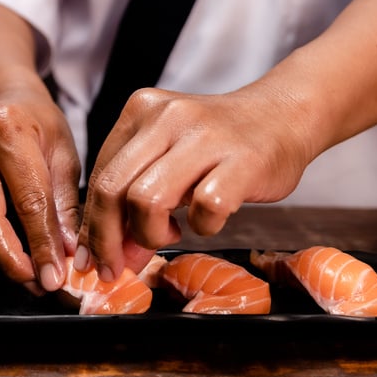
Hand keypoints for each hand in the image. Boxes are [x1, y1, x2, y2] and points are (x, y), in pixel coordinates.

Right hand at [0, 86, 80, 294]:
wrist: (4, 100)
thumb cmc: (37, 130)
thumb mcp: (65, 155)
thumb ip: (64, 205)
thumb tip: (66, 255)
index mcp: (7, 128)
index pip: (28, 201)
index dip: (43, 247)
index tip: (53, 277)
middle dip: (10, 262)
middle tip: (32, 281)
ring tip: (2, 267)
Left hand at [75, 84, 313, 280]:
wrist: (284, 115)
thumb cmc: (223, 142)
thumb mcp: (170, 153)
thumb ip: (135, 194)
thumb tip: (111, 253)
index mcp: (142, 109)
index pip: (99, 175)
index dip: (93, 225)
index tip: (95, 258)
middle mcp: (169, 117)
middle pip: (112, 189)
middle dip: (109, 239)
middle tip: (120, 266)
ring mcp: (206, 137)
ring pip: (147, 200)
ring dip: (152, 234)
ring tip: (172, 233)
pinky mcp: (242, 161)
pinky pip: (205, 208)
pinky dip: (203, 227)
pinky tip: (208, 220)